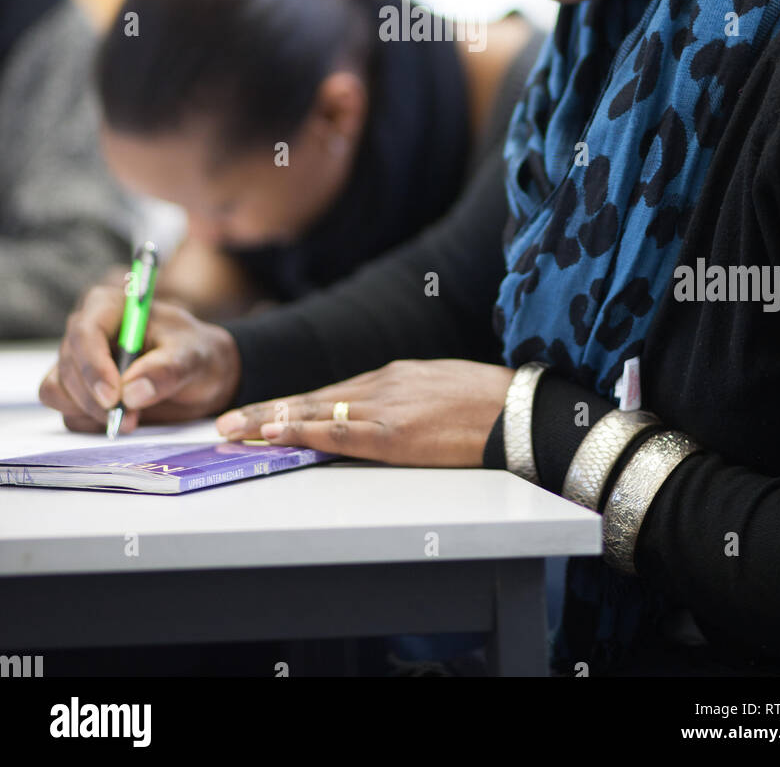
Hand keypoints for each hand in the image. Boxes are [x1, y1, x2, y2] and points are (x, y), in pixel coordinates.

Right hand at [38, 285, 241, 432]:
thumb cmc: (196, 352)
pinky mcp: (78, 391)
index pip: (85, 331)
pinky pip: (66, 411)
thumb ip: (167, 370)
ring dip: (89, 412)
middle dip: (93, 397)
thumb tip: (131, 393)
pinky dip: (89, 422)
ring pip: (58, 390)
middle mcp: (87, 332)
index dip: (93, 365)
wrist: (201, 374)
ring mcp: (78, 363)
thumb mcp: (194, 356)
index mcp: (111, 307)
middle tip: (129, 418)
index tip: (113, 396)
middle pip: (67, 365)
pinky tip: (123, 420)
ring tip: (132, 418)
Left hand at [215, 358, 515, 466]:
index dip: (293, 404)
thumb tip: (393, 415)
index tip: (262, 412)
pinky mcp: (394, 432)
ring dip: (269, 422)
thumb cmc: (491, 404)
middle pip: (312, 399)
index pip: (332, 393)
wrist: (521, 409)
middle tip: (226, 422)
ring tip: (233, 430)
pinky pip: (337, 433)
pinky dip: (301, 432)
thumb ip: (410, 400)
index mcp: (394, 376)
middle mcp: (382, 385)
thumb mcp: (442, 390)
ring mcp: (385, 406)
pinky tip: (275, 434)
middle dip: (266, 411)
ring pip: (314, 412)